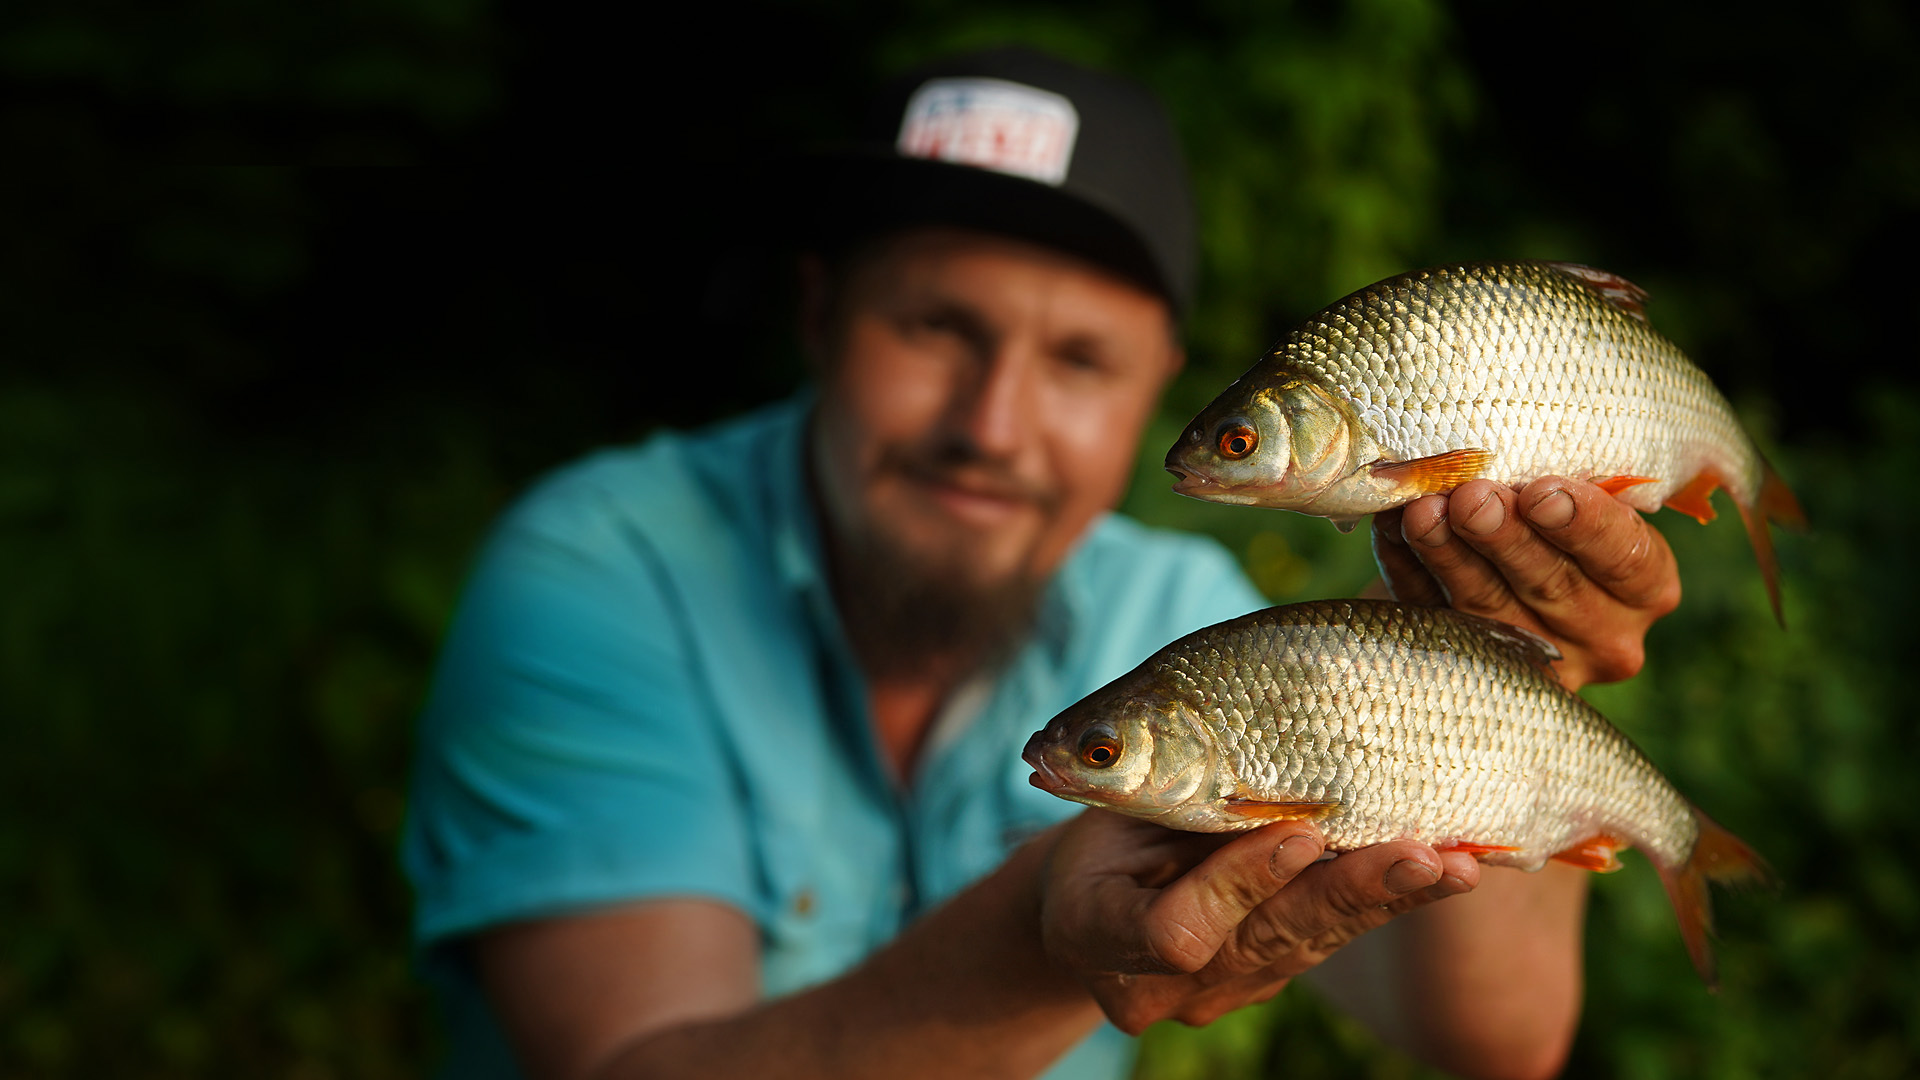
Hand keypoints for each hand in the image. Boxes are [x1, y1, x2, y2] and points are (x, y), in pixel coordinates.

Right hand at [1038, 810, 1476, 1034]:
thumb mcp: (1100, 802)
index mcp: (1097, 934)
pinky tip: (1440, 872)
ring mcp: (1216, 994)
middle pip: (1267, 943)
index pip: (1178, 934)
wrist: (1081, 904)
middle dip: (1349, 892)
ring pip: (1310, 944)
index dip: (1238, 886)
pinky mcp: (1262, 982)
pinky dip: (1382, 900)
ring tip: (1453, 864)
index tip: (1293, 833)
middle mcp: (1160, 987)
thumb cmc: (1090, 829)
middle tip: (1417, 855)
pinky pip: (1326, 939)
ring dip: (1386, 899)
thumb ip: (1158, 798)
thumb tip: (1252, 771)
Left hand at [1370, 477, 1680, 690]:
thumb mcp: (1577, 504)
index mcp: (1645, 587)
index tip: (1541, 492)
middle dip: (1506, 538)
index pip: (1626, 556)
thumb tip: (1503, 450)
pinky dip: (1409, 571)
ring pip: (1488, 607)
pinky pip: (1434, 618)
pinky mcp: (1471, 669)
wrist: (1497, 579)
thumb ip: (1559, 487)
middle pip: (1552, 584)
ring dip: (1450, 555)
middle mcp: (1603, 635)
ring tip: (1424, 513)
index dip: (1583, 524)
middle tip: (1473, 499)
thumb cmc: (1549, 526)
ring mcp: (1535, 663)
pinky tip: (1393, 531)